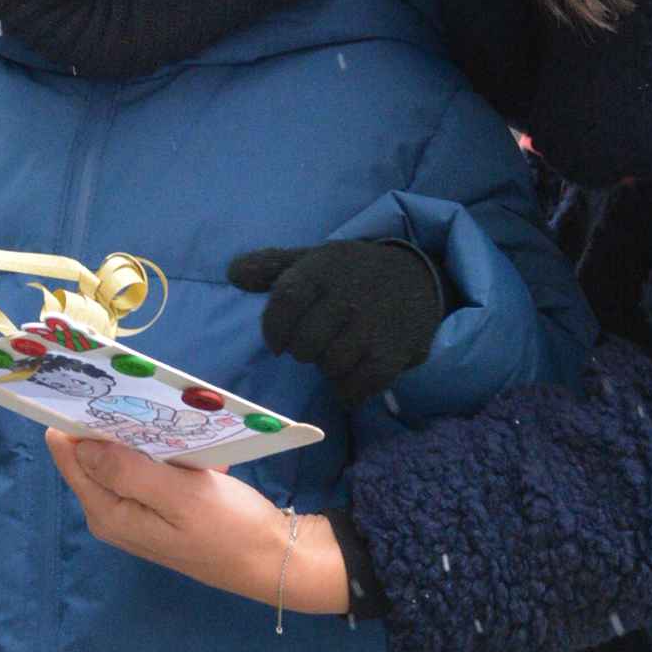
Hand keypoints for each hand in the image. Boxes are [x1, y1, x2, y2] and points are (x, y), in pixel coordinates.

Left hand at [47, 435, 350, 614]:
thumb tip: (79, 444)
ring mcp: (136, 510)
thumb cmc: (230, 530)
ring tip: (185, 436)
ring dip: (152, 439)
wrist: (275, 561)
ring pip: (126, 456)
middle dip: (120, 426)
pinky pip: (152, 468)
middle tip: (156, 406)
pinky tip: (201, 461)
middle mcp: (113, 512)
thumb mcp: (181, 497)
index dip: (77, 419)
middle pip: (95, 452)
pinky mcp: (159, 506)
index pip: (69, 454)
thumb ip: (128, 471)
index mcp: (108, 512)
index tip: (100, 388)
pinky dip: (172, 456)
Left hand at [229, 239, 445, 406]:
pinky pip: (357, 385)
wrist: (418, 277)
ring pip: (329, 366)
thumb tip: (233, 273)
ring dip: (328, 368)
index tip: (278, 342)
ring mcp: (372, 326)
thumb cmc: (353, 273)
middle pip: (304, 344)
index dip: (274, 329)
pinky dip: (348, 391)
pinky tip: (350, 379)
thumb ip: (273, 267)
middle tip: (316, 344)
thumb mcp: (315, 260)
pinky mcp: (392, 353)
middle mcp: (348, 296)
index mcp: (323, 270)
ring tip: (337, 355)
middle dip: (304, 351)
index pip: (286, 301)